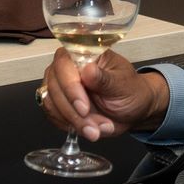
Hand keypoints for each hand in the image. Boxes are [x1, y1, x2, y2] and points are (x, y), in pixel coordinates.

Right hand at [39, 47, 168, 141]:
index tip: (84, 108)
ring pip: (51, 103)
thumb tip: (88, 70)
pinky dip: (70, 126)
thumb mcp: (123, 84)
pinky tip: (89, 129)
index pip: (64, 62)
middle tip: (94, 125)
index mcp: (86, 54)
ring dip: (73, 121)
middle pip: (54, 85)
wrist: (132, 110)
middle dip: (73, 111)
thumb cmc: (130, 90)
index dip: (70, 86)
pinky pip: (53, 115)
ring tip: (96, 130)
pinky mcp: (58, 102)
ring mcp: (60, 84)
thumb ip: (105, 78)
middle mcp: (68, 66)